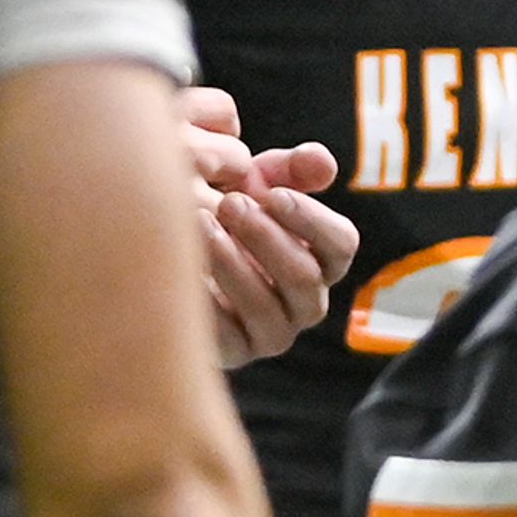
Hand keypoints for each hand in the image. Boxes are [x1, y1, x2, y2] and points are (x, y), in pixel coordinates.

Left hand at [182, 87, 356, 366]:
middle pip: (304, 277)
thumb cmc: (227, 214)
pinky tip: (182, 266)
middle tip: (230, 204)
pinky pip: (226, 337)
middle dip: (267, 238)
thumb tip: (321, 163)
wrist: (176, 256)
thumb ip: (291, 167)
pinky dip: (205, 299)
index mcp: (321, 261)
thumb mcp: (257, 182)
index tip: (273, 194)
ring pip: (267, 309)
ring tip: (200, 227)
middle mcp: (304, 302)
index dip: (311, 220)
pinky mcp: (234, 353)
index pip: (340, 245)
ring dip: (234, 266)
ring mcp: (272, 333)